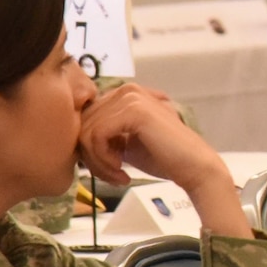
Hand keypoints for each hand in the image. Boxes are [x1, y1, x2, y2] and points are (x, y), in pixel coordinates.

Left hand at [77, 85, 249, 236]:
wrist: (193, 166)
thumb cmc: (163, 157)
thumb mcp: (125, 141)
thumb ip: (104, 133)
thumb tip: (73, 141)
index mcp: (124, 94)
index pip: (85, 118)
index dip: (88, 148)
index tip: (106, 169)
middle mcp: (126, 89)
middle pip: (82, 125)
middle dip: (92, 158)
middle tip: (111, 176)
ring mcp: (131, 97)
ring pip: (86, 133)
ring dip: (98, 163)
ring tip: (117, 177)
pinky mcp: (133, 111)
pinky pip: (96, 137)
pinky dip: (104, 161)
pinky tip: (122, 172)